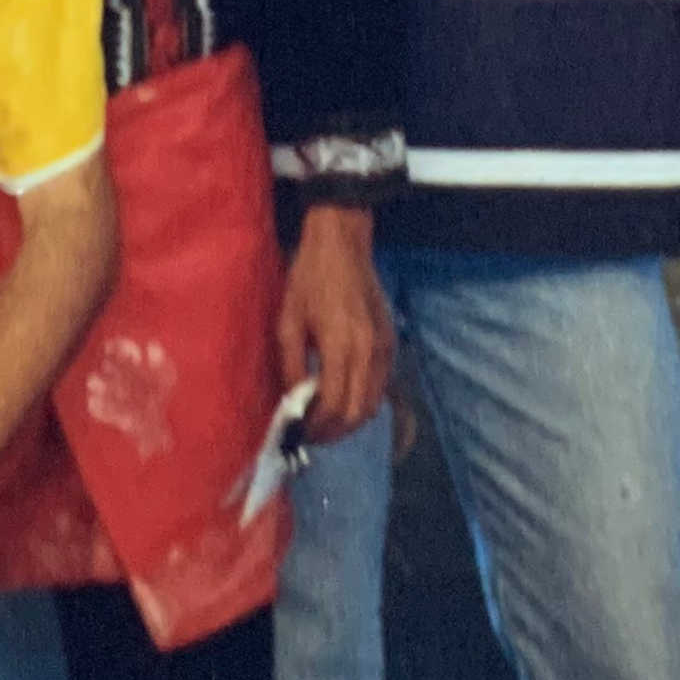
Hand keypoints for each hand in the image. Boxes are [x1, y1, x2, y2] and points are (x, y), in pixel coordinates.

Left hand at [279, 207, 393, 444]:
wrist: (342, 244)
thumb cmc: (309, 279)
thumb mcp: (288, 322)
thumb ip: (292, 366)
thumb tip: (294, 402)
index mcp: (341, 346)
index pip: (334, 406)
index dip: (317, 427)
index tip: (300, 431)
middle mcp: (369, 352)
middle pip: (357, 413)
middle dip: (334, 431)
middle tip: (311, 434)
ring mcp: (384, 348)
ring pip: (373, 403)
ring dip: (350, 420)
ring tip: (325, 421)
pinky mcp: (390, 342)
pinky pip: (381, 385)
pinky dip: (363, 401)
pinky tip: (342, 397)